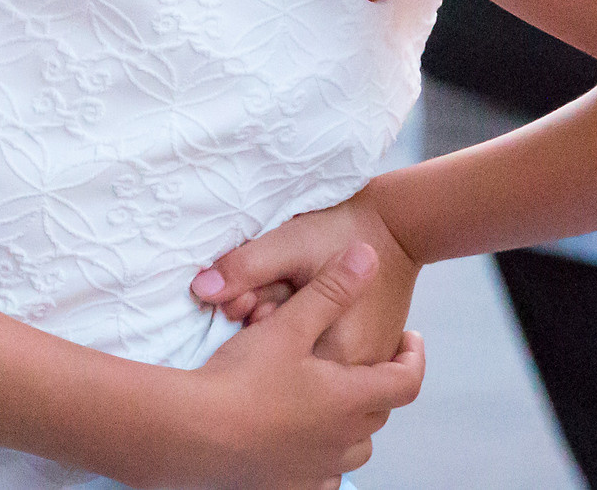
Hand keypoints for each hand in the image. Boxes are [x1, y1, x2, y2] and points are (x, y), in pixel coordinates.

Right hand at [174, 243, 424, 489]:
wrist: (193, 433)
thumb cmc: (241, 379)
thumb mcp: (289, 325)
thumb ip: (331, 289)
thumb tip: (369, 254)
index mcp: (350, 399)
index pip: (406, 382)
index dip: (414, 357)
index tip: (411, 339)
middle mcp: (342, 441)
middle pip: (380, 413)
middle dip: (380, 385)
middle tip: (369, 361)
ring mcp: (316, 470)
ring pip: (355, 449)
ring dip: (355, 424)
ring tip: (340, 400)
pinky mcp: (288, 487)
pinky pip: (324, 479)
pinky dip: (326, 460)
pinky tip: (309, 445)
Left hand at [191, 190, 417, 366]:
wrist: (395, 226)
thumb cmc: (340, 231)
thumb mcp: (288, 245)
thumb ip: (246, 269)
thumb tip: (202, 290)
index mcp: (336, 350)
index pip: (271, 351)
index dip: (254, 318)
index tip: (257, 291)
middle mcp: (355, 370)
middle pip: (290, 361)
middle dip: (270, 327)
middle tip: (275, 290)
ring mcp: (365, 368)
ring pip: (308, 362)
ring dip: (293, 335)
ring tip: (294, 295)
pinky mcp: (368, 358)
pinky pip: (326, 358)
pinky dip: (312, 338)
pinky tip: (310, 306)